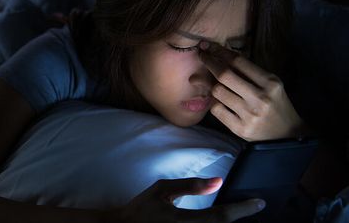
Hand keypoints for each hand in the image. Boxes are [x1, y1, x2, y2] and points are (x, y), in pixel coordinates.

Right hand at [117, 177, 263, 222]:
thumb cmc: (141, 210)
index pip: (220, 216)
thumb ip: (189, 186)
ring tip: (238, 213)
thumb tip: (217, 181)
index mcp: (182, 221)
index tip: (259, 202)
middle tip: (252, 207)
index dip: (243, 209)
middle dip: (241, 218)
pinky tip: (220, 220)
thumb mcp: (161, 191)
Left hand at [198, 41, 305, 140]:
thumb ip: (247, 72)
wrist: (287, 135)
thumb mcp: (269, 85)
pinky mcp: (240, 128)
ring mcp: (249, 114)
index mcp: (270, 82)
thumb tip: (216, 55)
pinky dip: (214, 102)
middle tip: (201, 55)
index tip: (209, 46)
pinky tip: (217, 100)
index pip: (239, 62)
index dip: (220, 51)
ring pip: (217, 92)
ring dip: (209, 84)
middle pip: (224, 75)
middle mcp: (260, 97)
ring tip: (207, 81)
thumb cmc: (275, 104)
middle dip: (209, 62)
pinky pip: (216, 109)